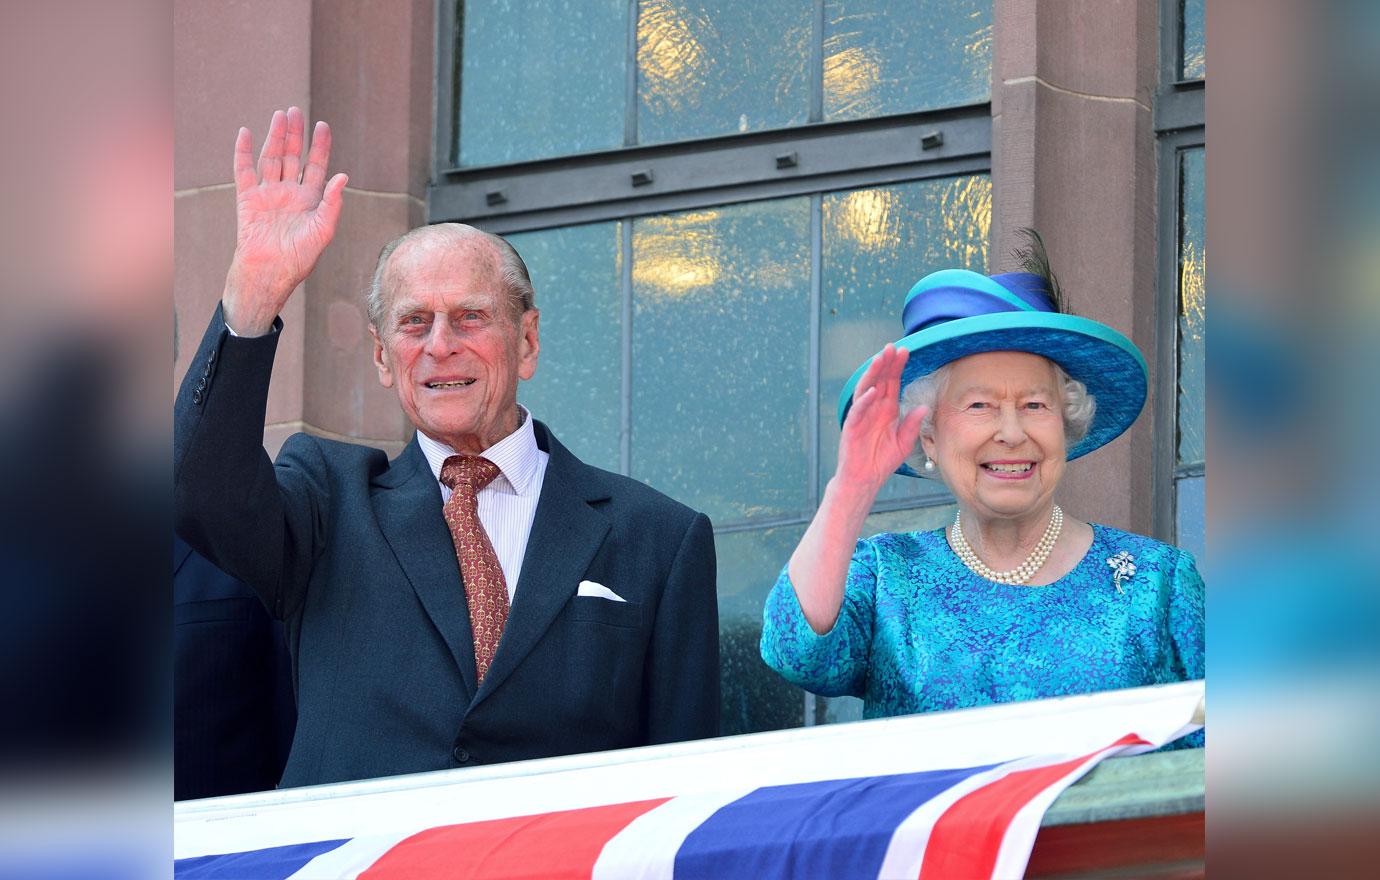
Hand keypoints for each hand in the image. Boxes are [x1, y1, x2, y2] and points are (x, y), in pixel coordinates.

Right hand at [222, 107, 346, 335]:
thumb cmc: (300, 257)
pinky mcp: (248, 199)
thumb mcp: (323, 230)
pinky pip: (244, 171)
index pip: (316, 166)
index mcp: (311, 200)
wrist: (271, 272)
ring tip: (280, 115)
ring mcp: (268, 194)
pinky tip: (246, 133)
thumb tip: (343, 176)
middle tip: (296, 111)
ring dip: (275, 137)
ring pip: (272, 159)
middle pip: (293, 156)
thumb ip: (333, 203)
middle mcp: (290, 193)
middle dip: (295, 134)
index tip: (322, 126)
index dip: (320, 146)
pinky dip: (243, 152)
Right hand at [833, 344, 926, 492]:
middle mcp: (873, 408)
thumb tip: (923, 407)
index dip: (898, 367)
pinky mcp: (852, 427)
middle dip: (885, 363)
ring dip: (872, 374)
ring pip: (866, 389)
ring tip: (880, 359)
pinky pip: (858, 411)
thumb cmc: (881, 461)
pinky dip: (864, 400)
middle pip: (879, 380)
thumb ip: (912, 425)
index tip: (905, 351)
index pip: (892, 383)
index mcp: (887, 410)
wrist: (864, 479)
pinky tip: (872, 391)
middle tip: (892, 347)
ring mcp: (861, 416)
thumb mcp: (904, 442)